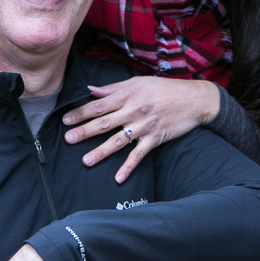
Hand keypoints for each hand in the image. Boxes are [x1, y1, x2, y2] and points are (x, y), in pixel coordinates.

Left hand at [62, 77, 219, 182]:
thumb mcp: (138, 82)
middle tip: (67, 140)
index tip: (65, 120)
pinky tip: (118, 178)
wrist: (194, 99)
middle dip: (84, 131)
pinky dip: (128, 167)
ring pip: (118, 140)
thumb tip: (90, 90)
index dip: (81, 113)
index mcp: (128, 95)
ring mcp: (144, 126)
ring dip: (101, 151)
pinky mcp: (155, 138)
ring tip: (85, 161)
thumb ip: (113, 88)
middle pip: (104, 123)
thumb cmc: (165, 89)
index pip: (99, 105)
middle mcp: (134, 110)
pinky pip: (139, 155)